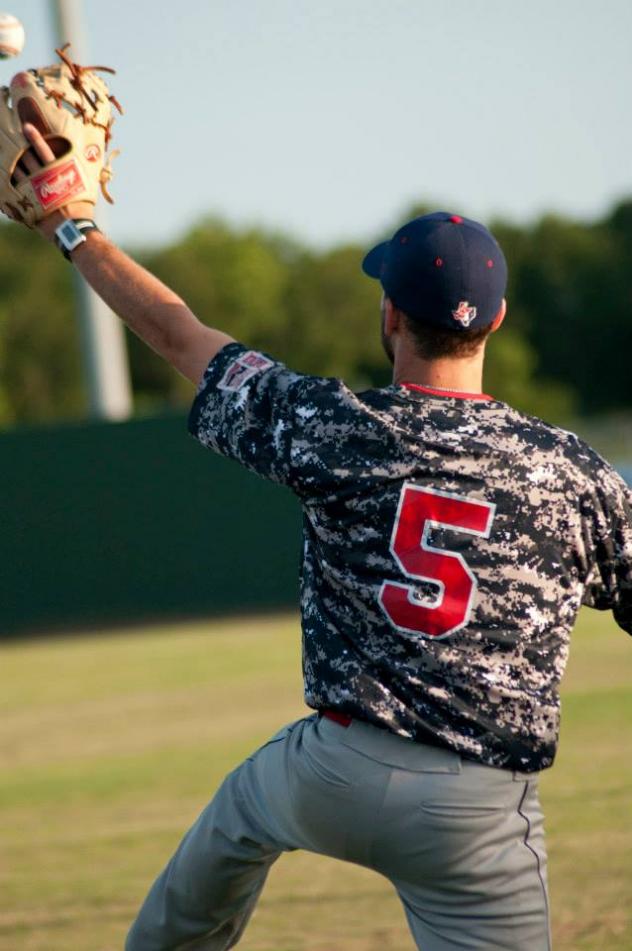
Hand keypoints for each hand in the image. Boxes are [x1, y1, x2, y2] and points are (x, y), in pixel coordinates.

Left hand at [14, 122, 94, 239]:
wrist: (73, 228)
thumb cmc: (83, 208)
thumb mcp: (86, 187)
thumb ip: (81, 173)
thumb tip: (90, 159)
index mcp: (60, 172)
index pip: (45, 150)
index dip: (35, 138)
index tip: (26, 127)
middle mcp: (45, 178)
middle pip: (28, 159)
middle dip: (21, 149)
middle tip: (12, 140)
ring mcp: (35, 189)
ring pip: (19, 171)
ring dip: (12, 163)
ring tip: (6, 156)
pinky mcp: (29, 202)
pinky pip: (15, 188)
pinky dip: (10, 181)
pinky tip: (5, 176)